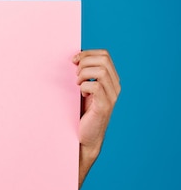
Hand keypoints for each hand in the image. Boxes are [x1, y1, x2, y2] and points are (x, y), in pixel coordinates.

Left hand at [73, 49, 119, 188]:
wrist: (85, 135)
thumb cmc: (81, 111)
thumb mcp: (84, 88)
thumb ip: (84, 74)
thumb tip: (74, 57)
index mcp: (111, 79)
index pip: (105, 55)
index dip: (87, 53)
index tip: (73, 60)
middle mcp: (115, 86)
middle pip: (104, 60)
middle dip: (84, 62)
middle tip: (75, 74)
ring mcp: (112, 96)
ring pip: (101, 71)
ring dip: (84, 74)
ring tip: (77, 84)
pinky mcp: (104, 106)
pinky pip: (96, 86)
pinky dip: (84, 86)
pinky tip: (81, 93)